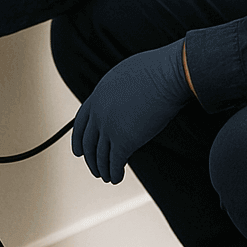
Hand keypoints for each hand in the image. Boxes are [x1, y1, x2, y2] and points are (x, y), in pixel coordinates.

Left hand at [72, 38, 192, 183]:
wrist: (168, 74)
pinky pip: (115, 162)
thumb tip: (124, 100)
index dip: (78, 140)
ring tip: (107, 177)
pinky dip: (114, 172)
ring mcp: (110, 127)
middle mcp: (99, 112)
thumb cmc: (157, 69)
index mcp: (98, 95)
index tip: (79, 151)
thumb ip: (118, 91)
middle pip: (89, 142)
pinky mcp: (124, 140)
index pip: (81, 123)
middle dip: (91, 159)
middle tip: (95, 169)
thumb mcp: (126, 75)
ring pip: (100, 155)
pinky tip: (117, 177)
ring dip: (102, 169)